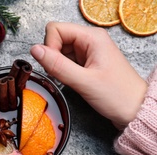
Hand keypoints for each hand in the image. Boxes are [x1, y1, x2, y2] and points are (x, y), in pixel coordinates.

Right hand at [30, 22, 147, 128]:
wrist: (134, 110)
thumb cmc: (117, 95)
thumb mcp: (84, 81)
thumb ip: (57, 65)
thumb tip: (35, 50)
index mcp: (92, 37)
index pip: (56, 29)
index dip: (49, 46)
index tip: (54, 65)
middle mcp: (89, 40)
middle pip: (56, 39)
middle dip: (52, 57)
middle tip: (62, 74)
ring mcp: (87, 51)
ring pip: (59, 51)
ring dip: (57, 65)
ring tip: (70, 79)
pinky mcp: (86, 63)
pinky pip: (65, 61)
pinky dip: (62, 71)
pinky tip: (71, 81)